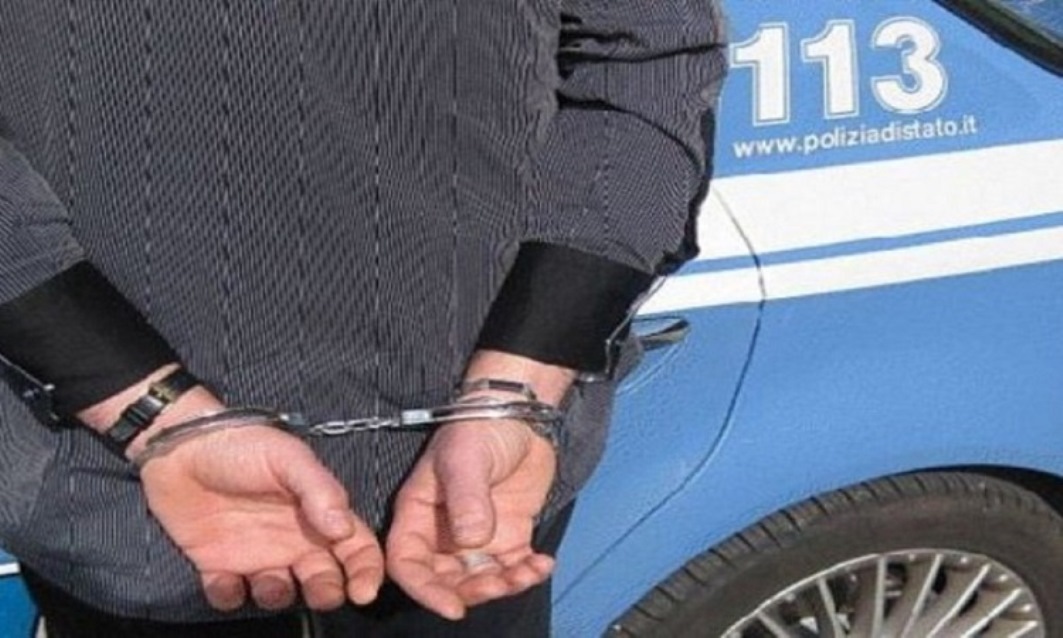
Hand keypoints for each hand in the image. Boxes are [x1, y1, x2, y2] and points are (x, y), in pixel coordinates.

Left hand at [140, 425, 384, 611]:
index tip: (363, 591)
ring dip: (279, 597)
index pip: (356, 547)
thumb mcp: (288, 457)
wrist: (178, 447)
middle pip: (325, 578)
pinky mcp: (218, 565)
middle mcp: (293, 539)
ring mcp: (256, 554)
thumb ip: (320, 489)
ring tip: (269, 582)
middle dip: (328, 592)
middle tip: (320, 592)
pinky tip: (224, 578)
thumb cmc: (241, 445)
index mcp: (318, 513)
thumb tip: (344, 529)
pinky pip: (230, 595)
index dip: (367, 571)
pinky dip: (230, 596)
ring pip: (280, 594)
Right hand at [386, 419, 556, 619]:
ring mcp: (475, 537)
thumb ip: (466, 498)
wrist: (520, 415)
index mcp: (418, 514)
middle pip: (445, 580)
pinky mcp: (508, 536)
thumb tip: (473, 542)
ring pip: (480, 580)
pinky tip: (543, 564)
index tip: (451, 606)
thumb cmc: (479, 428)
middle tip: (499, 585)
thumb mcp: (465, 458)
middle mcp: (442, 533)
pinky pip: (513, 568)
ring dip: (502, 586)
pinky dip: (527, 574)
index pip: (407, 563)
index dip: (424, 589)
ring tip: (527, 572)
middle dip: (470, 592)